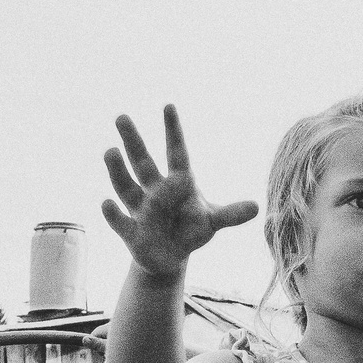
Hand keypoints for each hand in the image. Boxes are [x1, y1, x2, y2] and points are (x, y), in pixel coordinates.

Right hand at [100, 106, 257, 279]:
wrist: (168, 256)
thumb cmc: (190, 230)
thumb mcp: (211, 222)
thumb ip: (230, 214)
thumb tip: (257, 208)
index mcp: (177, 182)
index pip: (175, 152)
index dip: (173, 131)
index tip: (169, 106)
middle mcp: (153, 190)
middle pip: (142, 161)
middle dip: (132, 140)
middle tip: (121, 117)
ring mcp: (139, 209)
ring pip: (125, 185)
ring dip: (117, 169)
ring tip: (110, 150)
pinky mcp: (130, 231)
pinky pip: (119, 221)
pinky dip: (112, 213)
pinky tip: (106, 202)